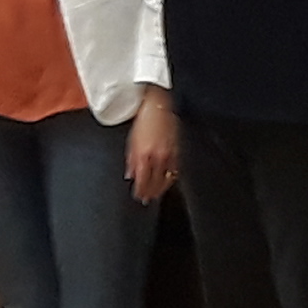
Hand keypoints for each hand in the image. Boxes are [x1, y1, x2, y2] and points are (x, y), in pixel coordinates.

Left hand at [126, 86, 178, 204]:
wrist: (158, 107)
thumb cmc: (143, 122)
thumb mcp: (131, 141)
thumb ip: (130, 160)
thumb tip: (130, 175)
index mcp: (144, 154)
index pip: (142, 179)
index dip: (141, 190)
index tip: (138, 196)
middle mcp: (157, 156)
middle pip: (155, 181)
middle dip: (151, 192)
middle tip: (147, 200)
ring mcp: (169, 154)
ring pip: (167, 178)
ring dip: (161, 188)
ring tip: (157, 195)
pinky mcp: (178, 150)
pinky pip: (175, 169)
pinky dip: (171, 178)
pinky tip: (168, 182)